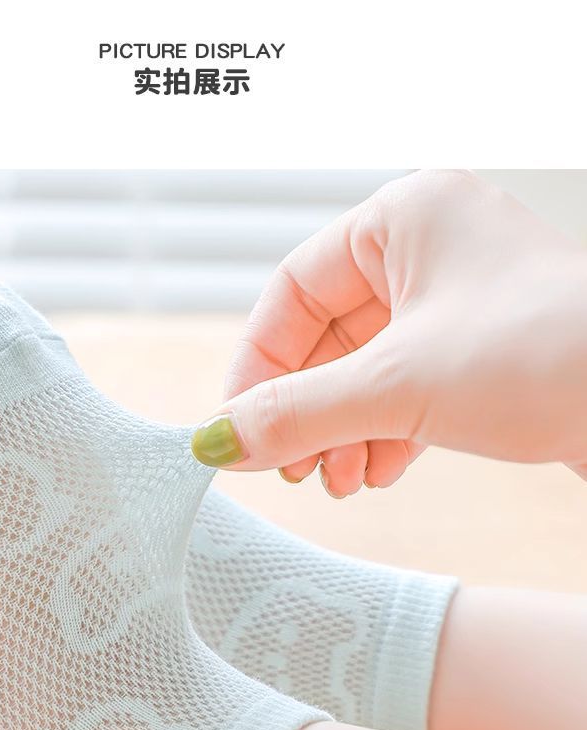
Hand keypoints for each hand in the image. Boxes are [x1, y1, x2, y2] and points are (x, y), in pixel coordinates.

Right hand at [190, 170, 586, 492]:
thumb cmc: (543, 354)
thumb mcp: (396, 386)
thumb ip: (296, 413)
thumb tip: (216, 442)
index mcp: (405, 216)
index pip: (294, 288)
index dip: (258, 363)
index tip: (238, 425)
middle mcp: (433, 248)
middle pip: (330, 335)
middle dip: (308, 410)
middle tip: (288, 468)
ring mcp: (463, 301)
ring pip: (369, 367)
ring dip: (343, 431)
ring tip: (336, 482)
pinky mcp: (487, 350)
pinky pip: (410, 386)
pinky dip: (385, 432)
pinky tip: (376, 473)